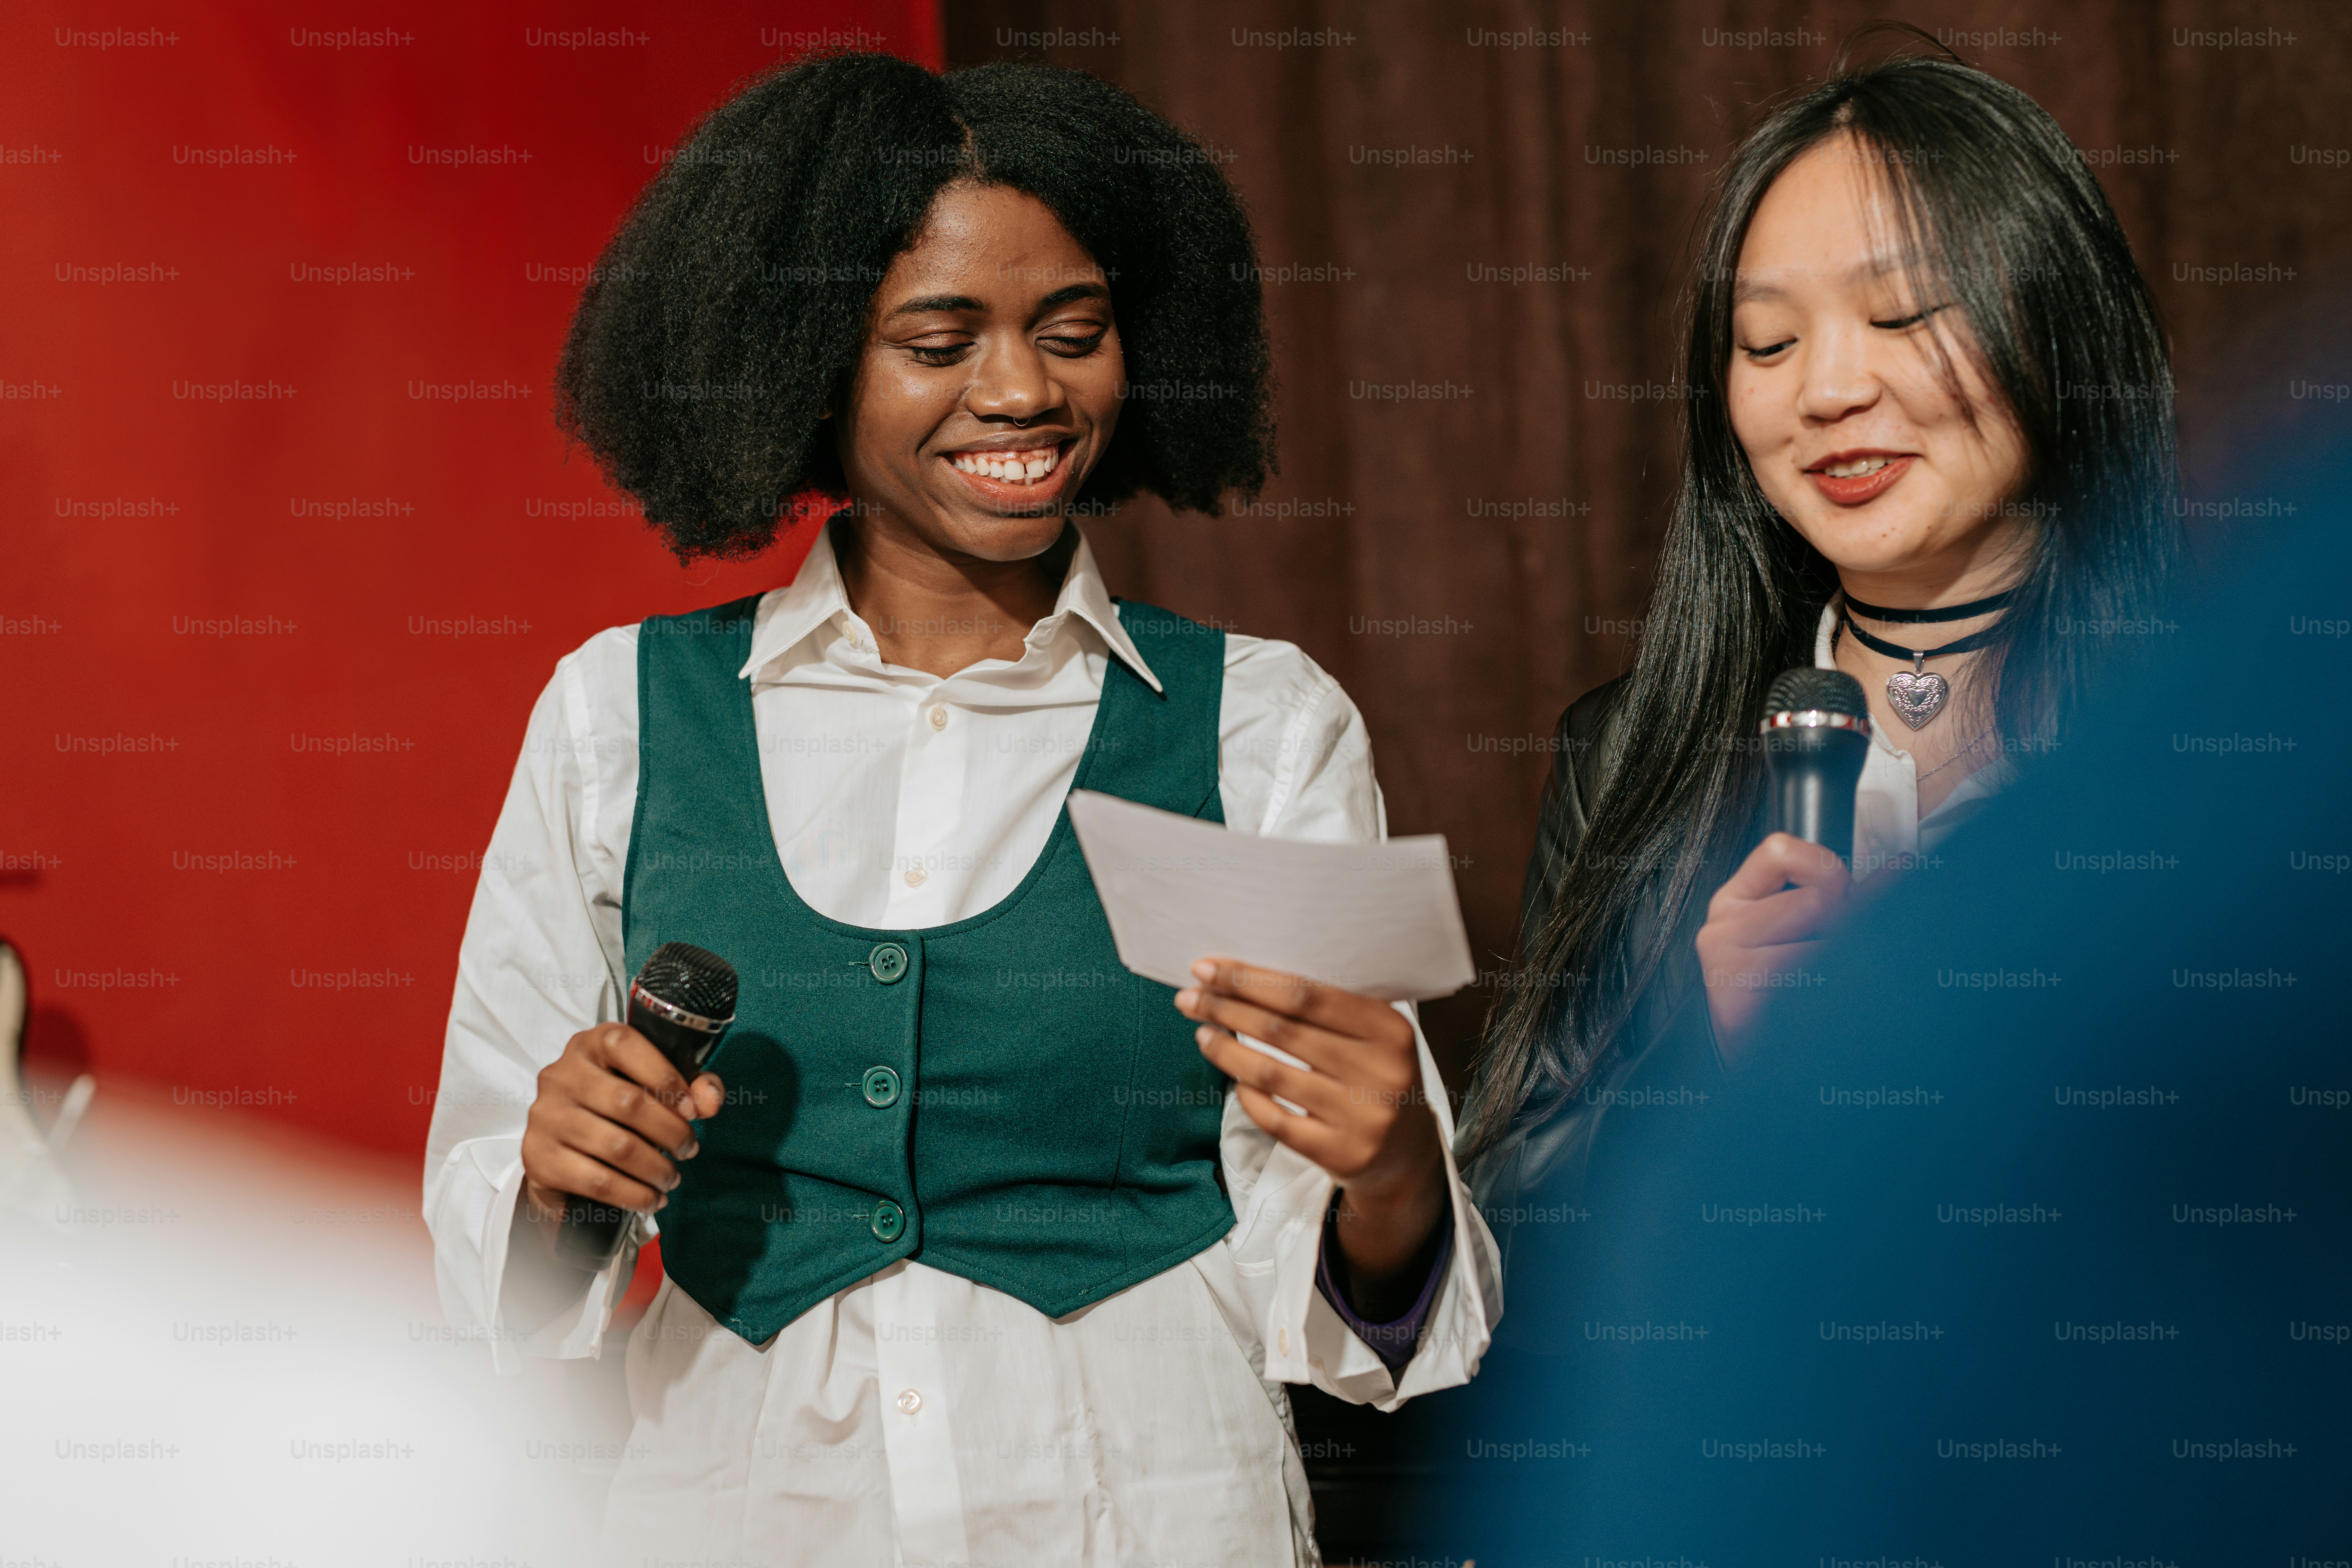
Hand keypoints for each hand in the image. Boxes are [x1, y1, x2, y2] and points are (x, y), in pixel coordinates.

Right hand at [517, 1022, 725, 1259]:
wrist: (560, 1151)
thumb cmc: (613, 1111)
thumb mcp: (652, 1086)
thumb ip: (690, 1085)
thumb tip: (709, 1101)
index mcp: (589, 1045)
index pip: (625, 1045)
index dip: (666, 1077)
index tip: (692, 1109)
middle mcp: (560, 1076)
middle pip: (627, 1103)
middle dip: (671, 1132)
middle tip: (689, 1149)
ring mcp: (545, 1117)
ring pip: (616, 1146)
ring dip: (656, 1169)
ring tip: (672, 1178)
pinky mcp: (538, 1158)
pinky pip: (597, 1181)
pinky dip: (633, 1195)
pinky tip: (650, 1198)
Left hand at [1176, 958, 1446, 1294]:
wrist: (1406, 1152)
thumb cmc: (1375, 1076)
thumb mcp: (1371, 1036)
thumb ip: (1328, 1007)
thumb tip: (1248, 974)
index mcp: (1389, 1031)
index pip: (1307, 995)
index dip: (1250, 979)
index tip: (1207, 968)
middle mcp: (1379, 1074)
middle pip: (1283, 1031)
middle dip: (1227, 1008)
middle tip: (1190, 996)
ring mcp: (1360, 1118)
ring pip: (1271, 1075)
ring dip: (1226, 1049)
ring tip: (1202, 1032)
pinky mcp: (1339, 1154)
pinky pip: (1275, 1119)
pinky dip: (1247, 1095)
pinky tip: (1232, 1077)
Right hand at [1695, 832, 1852, 1060]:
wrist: (1758, 1057)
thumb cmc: (1784, 992)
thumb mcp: (1809, 929)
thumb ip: (1848, 895)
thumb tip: (1901, 868)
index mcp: (1737, 899)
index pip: (1780, 850)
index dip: (1823, 870)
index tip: (1836, 899)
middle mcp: (1722, 923)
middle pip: (1814, 901)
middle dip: (1841, 926)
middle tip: (1829, 955)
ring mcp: (1724, 957)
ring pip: (1820, 942)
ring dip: (1836, 966)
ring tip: (1818, 985)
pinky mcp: (1736, 989)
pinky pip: (1812, 978)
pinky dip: (1827, 993)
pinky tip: (1809, 1004)